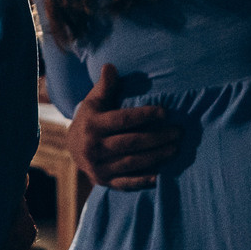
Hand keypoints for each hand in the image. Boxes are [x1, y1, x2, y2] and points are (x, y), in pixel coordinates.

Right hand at [69, 64, 177, 192]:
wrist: (72, 148)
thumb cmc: (90, 118)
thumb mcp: (94, 101)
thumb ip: (105, 86)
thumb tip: (110, 66)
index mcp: (92, 125)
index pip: (122, 120)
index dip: (144, 116)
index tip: (165, 113)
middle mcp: (93, 147)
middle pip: (131, 142)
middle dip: (157, 137)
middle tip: (178, 132)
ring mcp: (98, 167)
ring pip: (131, 162)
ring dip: (156, 156)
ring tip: (175, 149)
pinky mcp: (103, 181)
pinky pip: (125, 182)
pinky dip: (142, 180)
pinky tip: (160, 176)